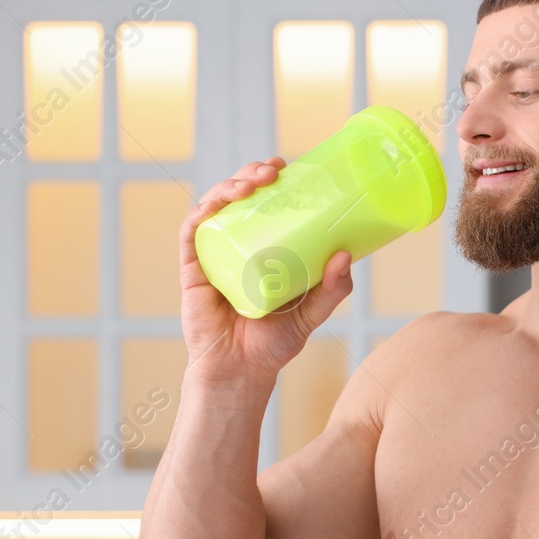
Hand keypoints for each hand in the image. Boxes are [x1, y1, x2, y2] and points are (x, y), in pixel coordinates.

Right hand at [178, 156, 353, 381]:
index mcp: (262, 247)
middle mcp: (235, 244)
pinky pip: (192, 233)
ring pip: (214, 207)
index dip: (272, 180)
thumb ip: (332, 290)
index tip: (290, 166)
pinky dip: (202, 213)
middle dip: (252, 174)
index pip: (264, 203)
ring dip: (229, 186)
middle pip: (238, 198)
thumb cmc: (274, 343)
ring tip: (253, 182)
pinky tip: (215, 204)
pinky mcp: (192, 269)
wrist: (241, 372)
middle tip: (274, 171)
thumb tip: (346, 255)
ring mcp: (212, 254)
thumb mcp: (311, 313)